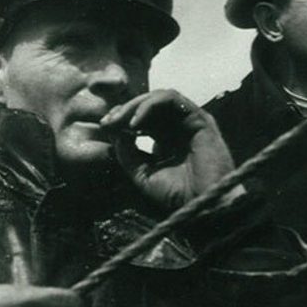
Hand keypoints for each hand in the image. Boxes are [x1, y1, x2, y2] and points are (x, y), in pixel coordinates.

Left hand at [100, 89, 235, 210]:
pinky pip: (172, 99)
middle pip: (149, 106)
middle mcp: (179, 127)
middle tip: (107, 121)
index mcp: (167, 140)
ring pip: (159, 98)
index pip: (143, 119)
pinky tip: (135, 122)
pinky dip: (150, 105)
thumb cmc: (177, 197)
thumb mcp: (143, 174)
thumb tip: (115, 132)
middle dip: (125, 110)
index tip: (104, 126)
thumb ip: (128, 154)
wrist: (203, 207)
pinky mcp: (199, 119)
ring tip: (120, 119)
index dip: (122, 119)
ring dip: (136, 105)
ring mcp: (190, 121)